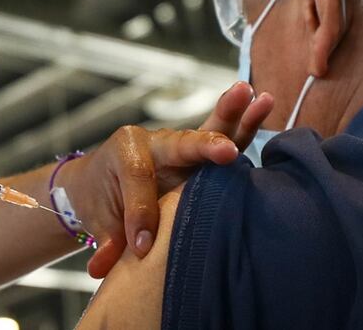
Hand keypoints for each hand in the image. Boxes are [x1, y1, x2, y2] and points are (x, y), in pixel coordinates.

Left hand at [63, 82, 272, 277]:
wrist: (102, 183)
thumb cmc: (102, 200)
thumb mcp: (98, 219)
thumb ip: (106, 241)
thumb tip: (103, 269)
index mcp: (124, 151)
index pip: (137, 178)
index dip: (140, 211)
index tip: (140, 245)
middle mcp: (156, 141)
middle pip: (181, 143)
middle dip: (203, 148)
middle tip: (224, 152)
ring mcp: (183, 146)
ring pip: (210, 131)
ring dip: (233, 115)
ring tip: (251, 94)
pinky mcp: (204, 156)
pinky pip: (227, 137)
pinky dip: (247, 122)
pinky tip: (265, 102)